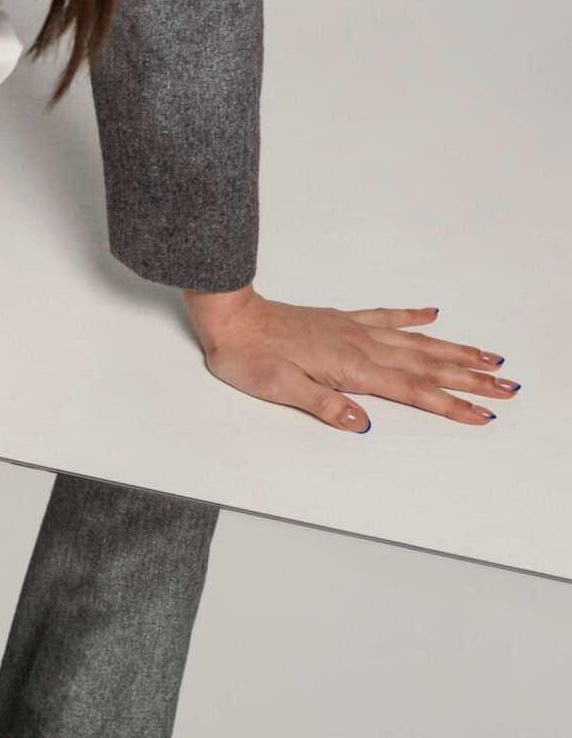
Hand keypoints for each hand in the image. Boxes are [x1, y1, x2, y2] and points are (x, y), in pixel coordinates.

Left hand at [184, 288, 515, 432]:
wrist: (229, 318)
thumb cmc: (249, 355)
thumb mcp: (280, 389)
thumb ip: (324, 405)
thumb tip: (363, 423)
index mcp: (349, 367)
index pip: (412, 391)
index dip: (449, 404)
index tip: (483, 415)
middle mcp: (359, 345)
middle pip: (426, 364)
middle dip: (469, 377)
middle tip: (508, 386)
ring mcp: (352, 329)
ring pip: (414, 341)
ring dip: (453, 350)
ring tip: (488, 355)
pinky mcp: (339, 319)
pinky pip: (384, 316)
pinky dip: (411, 316)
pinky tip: (432, 314)